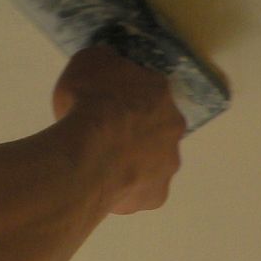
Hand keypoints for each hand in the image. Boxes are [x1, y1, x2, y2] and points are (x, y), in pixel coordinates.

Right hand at [53, 45, 186, 214]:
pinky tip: (101, 186)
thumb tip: (107, 65)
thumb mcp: (88, 63)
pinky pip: (140, 193)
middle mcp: (173, 128)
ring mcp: (167, 165)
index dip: (124, 100)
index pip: (147, 92)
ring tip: (99, 166)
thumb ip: (105, 64)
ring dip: (132, 163)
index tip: (105, 106)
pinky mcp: (155, 196)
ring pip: (151, 163)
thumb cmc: (87, 105)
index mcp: (160, 92)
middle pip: (155, 129)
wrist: (86, 155)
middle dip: (134, 133)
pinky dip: (125, 191)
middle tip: (104, 138)